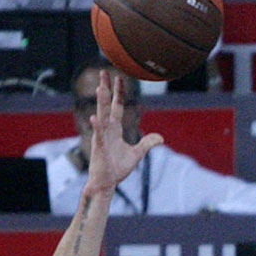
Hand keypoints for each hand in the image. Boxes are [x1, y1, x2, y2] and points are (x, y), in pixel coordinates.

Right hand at [80, 71, 162, 196]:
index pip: (117, 107)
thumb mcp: (137, 154)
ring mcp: (102, 137)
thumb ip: (147, 143)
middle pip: (106, 105)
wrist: (107, 183)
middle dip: (106, 89)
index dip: (118, 93)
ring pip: (101, 115)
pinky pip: (98, 135)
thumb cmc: (118, 168)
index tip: (119, 78)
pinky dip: (97, 126)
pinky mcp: (99, 147)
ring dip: (101, 102)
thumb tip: (160, 138)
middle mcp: (107, 129)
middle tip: (104, 72)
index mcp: (114, 129)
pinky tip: (94, 117)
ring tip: (100, 87)